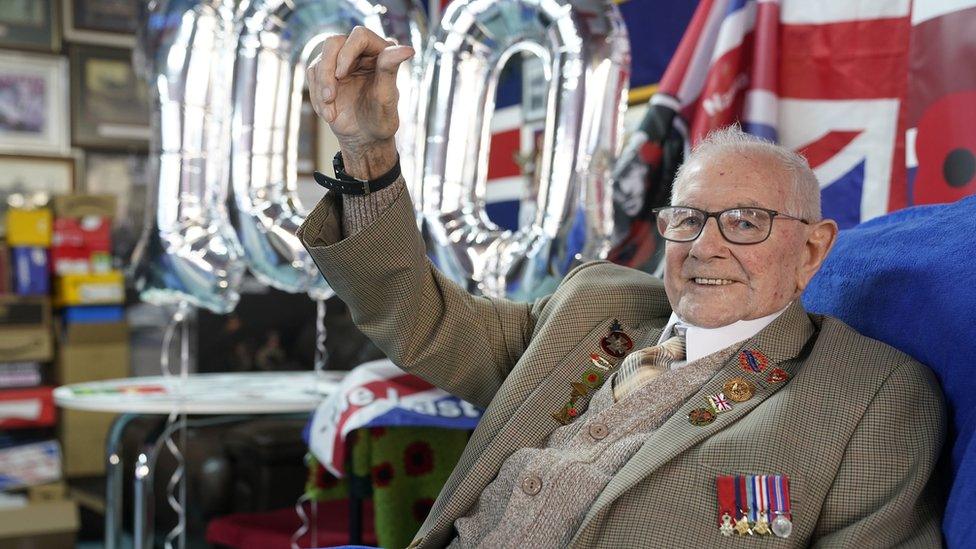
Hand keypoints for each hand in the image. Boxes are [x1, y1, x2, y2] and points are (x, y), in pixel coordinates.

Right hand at [306, 26, 413, 178]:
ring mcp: (340, 62)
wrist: (364, 138)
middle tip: (330, 96)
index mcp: (380, 52)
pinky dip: (317, 97)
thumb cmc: (381, 119)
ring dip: (321, 88)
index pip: (359, 35)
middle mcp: (359, 52)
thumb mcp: (386, 97)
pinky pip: (312, 76)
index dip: (347, 51)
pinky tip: (328, 114)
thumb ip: (390, 71)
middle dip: (327, 71)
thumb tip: (409, 49)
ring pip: (320, 61)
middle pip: (333, 42)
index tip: (341, 75)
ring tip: (330, 114)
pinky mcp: (326, 74)